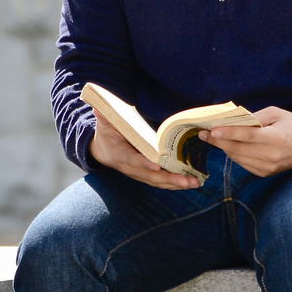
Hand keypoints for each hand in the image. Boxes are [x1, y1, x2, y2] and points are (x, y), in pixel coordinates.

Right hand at [89, 118, 203, 190]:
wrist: (102, 151)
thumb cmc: (105, 135)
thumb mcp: (104, 124)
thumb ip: (104, 116)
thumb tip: (99, 108)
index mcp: (118, 153)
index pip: (132, 159)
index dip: (143, 163)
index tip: (157, 165)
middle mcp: (129, 167)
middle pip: (149, 176)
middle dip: (168, 179)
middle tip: (185, 180)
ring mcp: (138, 173)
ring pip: (157, 181)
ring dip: (175, 184)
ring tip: (193, 183)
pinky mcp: (145, 175)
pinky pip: (160, 182)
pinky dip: (174, 184)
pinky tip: (189, 183)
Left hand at [198, 106, 291, 176]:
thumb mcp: (276, 113)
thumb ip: (255, 117)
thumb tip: (232, 121)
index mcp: (276, 139)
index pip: (247, 136)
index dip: (228, 133)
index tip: (211, 130)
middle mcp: (272, 156)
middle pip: (238, 149)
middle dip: (218, 141)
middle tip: (203, 133)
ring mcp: (268, 167)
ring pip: (237, 158)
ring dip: (223, 148)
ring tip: (212, 138)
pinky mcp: (265, 173)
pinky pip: (243, 164)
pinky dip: (234, 154)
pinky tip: (229, 146)